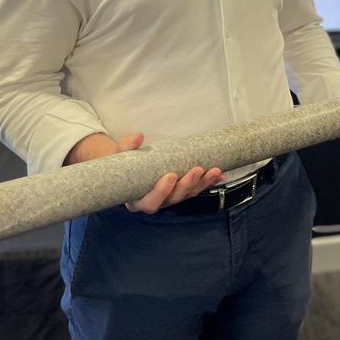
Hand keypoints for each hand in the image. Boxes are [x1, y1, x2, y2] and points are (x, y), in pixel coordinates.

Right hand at [64, 131, 224, 213]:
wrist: (129, 164)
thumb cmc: (124, 162)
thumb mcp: (119, 154)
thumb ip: (126, 146)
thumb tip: (137, 137)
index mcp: (137, 199)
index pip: (150, 202)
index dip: (161, 192)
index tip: (170, 176)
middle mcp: (156, 201)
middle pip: (174, 199)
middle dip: (187, 185)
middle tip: (196, 170)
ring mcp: (170, 197)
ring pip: (188, 195)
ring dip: (202, 184)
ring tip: (214, 170)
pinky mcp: (181, 191)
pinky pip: (196, 189)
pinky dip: (208, 183)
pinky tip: (219, 176)